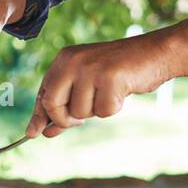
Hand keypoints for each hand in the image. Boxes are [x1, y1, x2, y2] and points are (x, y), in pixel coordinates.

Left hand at [28, 33, 173, 136]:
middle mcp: (73, 61)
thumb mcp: (87, 85)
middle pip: (53, 104)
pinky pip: (103, 111)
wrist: (154, 54)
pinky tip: (122, 91)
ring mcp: (90, 68)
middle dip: (64, 120)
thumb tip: (42, 132)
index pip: (43, 92)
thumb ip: (66, 105)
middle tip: (79, 122)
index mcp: (64, 59)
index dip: (39, 115)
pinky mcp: (109, 77)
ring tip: (110, 92)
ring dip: (96, 110)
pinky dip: (114, 108)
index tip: (33, 133)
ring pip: (80, 112)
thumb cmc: (119, 73)